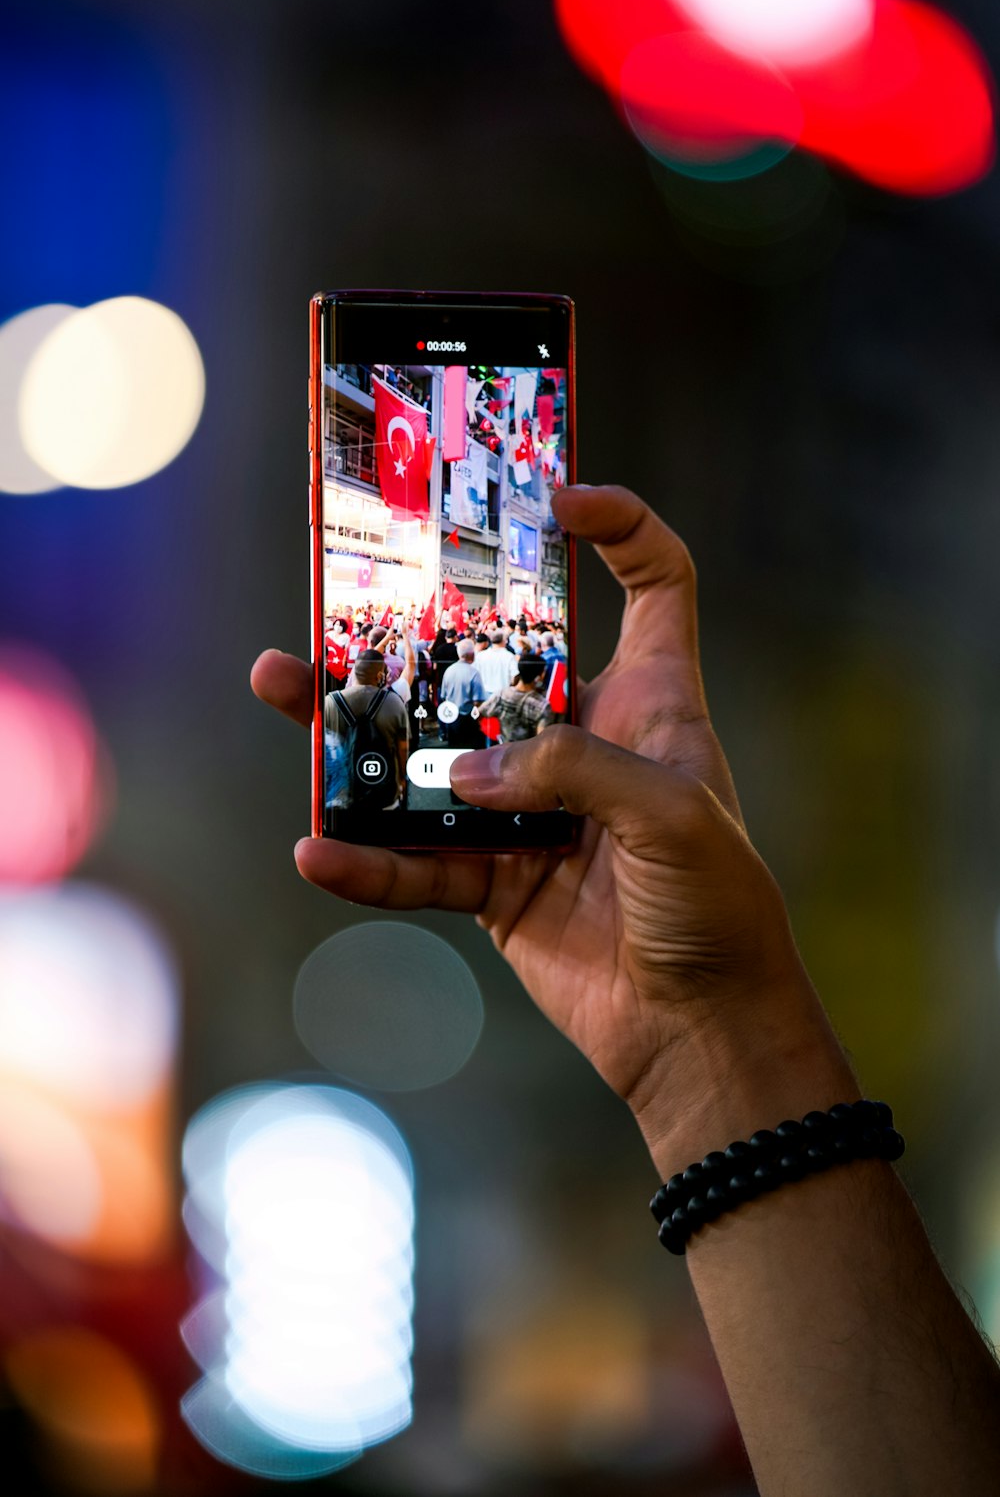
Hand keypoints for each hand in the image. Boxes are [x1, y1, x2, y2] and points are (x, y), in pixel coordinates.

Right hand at [251, 486, 821, 1135]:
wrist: (701, 1034)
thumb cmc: (720, 909)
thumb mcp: (671, 816)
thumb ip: (574, 773)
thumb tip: (468, 771)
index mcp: (650, 701)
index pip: (652, 583)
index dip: (619, 526)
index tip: (556, 496)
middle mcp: (585, 741)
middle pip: (491, 661)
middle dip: (420, 625)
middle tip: (348, 594)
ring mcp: (532, 810)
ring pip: (431, 754)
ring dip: (358, 729)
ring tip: (284, 690)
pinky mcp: (496, 880)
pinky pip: (416, 861)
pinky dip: (367, 861)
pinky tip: (318, 851)